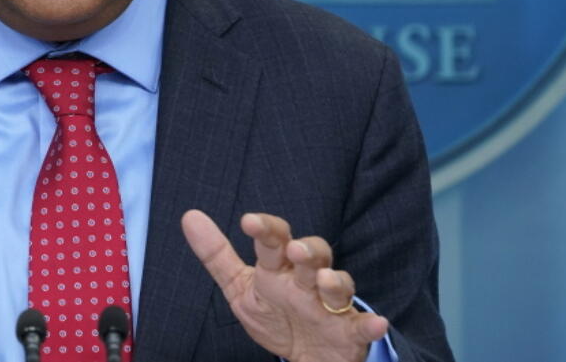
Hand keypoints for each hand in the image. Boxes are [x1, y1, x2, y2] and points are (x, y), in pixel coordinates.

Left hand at [181, 210, 387, 361]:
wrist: (304, 357)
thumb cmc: (276, 315)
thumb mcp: (241, 288)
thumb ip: (216, 255)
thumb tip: (189, 217)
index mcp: (280, 268)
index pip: (275, 240)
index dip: (266, 229)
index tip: (248, 221)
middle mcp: (307, 281)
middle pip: (313, 255)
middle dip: (306, 249)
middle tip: (294, 248)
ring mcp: (331, 305)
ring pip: (338, 285)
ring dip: (334, 280)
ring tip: (323, 279)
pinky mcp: (350, 332)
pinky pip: (362, 325)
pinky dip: (371, 323)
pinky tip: (376, 321)